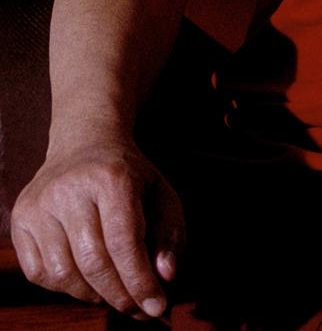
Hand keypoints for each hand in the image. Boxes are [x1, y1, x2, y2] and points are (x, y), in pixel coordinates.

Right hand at [11, 138, 183, 319]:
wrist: (84, 142)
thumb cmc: (129, 176)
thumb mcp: (161, 193)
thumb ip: (170, 235)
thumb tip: (165, 278)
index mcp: (112, 177)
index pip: (124, 242)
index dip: (140, 281)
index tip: (156, 308)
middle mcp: (70, 189)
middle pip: (94, 263)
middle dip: (120, 295)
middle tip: (138, 309)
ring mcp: (40, 204)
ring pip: (64, 274)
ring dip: (93, 295)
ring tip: (113, 291)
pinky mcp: (20, 219)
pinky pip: (39, 273)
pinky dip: (65, 287)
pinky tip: (85, 278)